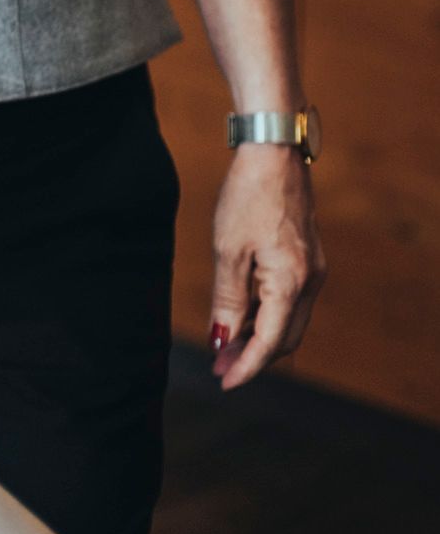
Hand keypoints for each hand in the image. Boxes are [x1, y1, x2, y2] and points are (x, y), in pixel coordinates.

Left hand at [209, 145, 325, 388]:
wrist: (273, 152)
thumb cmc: (248, 196)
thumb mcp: (228, 250)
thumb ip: (227, 300)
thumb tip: (222, 340)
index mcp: (291, 282)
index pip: (270, 342)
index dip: (246, 366)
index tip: (223, 381)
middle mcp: (310, 281)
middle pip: (286, 338)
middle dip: (253, 357)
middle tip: (220, 366)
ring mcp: (312, 269)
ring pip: (289, 320)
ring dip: (261, 336)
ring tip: (226, 344)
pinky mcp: (307, 257)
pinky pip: (290, 299)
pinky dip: (268, 313)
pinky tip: (243, 314)